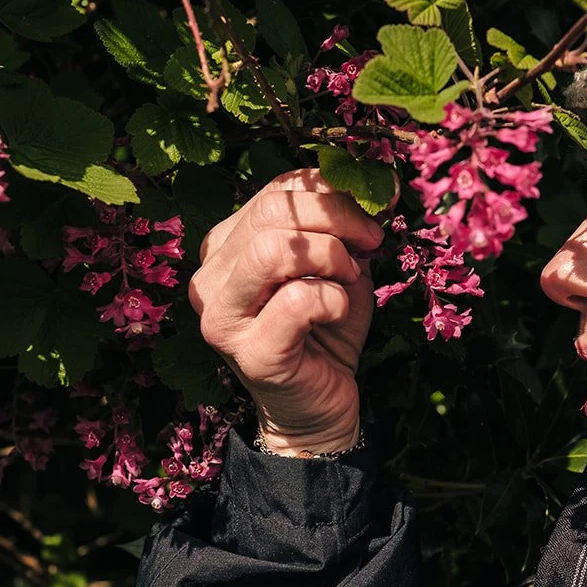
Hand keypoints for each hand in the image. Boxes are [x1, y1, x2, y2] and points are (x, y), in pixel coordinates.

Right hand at [189, 169, 383, 455]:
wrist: (321, 404)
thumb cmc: (327, 329)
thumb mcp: (338, 264)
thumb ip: (344, 223)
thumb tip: (376, 182)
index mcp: (226, 245)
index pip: (275, 190)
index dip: (332, 191)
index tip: (372, 216)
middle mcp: (210, 276)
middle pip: (272, 212)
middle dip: (336, 218)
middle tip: (369, 244)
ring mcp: (220, 316)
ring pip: (271, 248)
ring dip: (329, 255)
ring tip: (348, 278)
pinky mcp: (248, 351)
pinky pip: (296, 300)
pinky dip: (332, 298)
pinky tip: (337, 312)